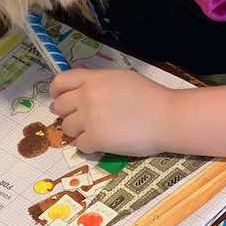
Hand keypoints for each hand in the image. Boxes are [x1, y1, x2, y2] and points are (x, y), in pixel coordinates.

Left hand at [50, 69, 174, 155]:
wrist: (169, 117)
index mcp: (94, 79)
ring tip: (95, 131)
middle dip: (67, 114)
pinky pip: (80, 145)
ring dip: (77, 131)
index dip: (56, 92)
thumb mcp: (121, 79)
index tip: (59, 98)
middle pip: (60, 106)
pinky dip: (90, 146)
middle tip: (81, 119)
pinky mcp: (96, 138)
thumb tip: (78, 92)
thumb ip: (97, 83)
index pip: (60, 82)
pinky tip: (104, 142)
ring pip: (66, 127)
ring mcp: (90, 117)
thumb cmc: (150, 97)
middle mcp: (87, 96)